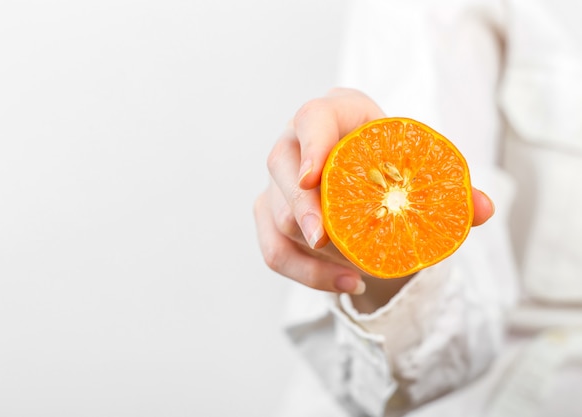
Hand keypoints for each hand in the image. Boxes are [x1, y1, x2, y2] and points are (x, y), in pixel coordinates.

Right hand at [253, 88, 494, 294]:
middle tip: (327, 239)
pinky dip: (306, 273)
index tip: (313, 176)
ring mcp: (278, 180)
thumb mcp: (415, 162)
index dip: (310, 144)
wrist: (361, 168)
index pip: (311, 118)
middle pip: (280, 168)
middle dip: (302, 208)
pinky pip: (274, 249)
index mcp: (332, 115)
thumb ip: (448, 185)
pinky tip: (345, 284)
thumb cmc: (385, 158)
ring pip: (276, 215)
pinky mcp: (269, 212)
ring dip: (313, 250)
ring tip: (358, 271)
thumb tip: (483, 210)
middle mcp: (294, 142)